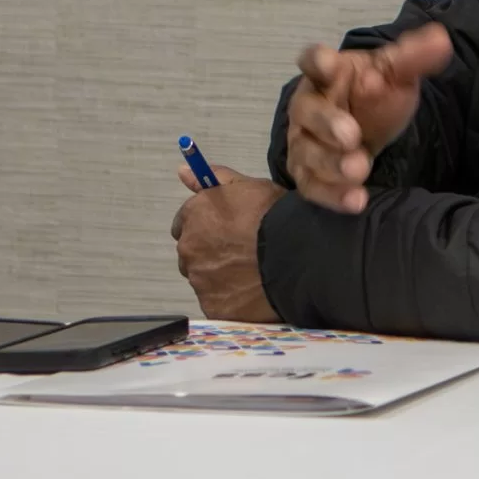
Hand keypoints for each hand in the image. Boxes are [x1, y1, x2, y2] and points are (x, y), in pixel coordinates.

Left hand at [171, 166, 283, 320]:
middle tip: (241, 253)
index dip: (206, 226)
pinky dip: (231, 299)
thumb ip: (212, 178)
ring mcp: (200, 281)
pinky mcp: (213, 307)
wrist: (296, 254)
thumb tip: (182, 171)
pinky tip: (252, 293)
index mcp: (193, 216)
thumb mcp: (247, 186)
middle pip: (192, 253)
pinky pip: (218, 303)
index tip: (226, 231)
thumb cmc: (272, 215)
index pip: (185, 224)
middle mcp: (188, 248)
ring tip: (251, 275)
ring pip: (204, 279)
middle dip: (210, 253)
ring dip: (220, 276)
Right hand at [285, 22, 453, 212]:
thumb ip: (413, 58)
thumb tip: (442, 40)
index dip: (318, 62)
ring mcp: (305, 142)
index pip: (312, 61)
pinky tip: (357, 200)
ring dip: (332, 163)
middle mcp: (308, 107)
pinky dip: (334, 195)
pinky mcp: (310, 174)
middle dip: (327, 123)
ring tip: (359, 167)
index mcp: (325, 73)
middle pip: (307, 112)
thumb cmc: (374, 94)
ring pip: (309, 154)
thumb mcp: (396, 74)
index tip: (329, 65)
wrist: (368, 125)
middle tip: (351, 133)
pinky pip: (314, 187)